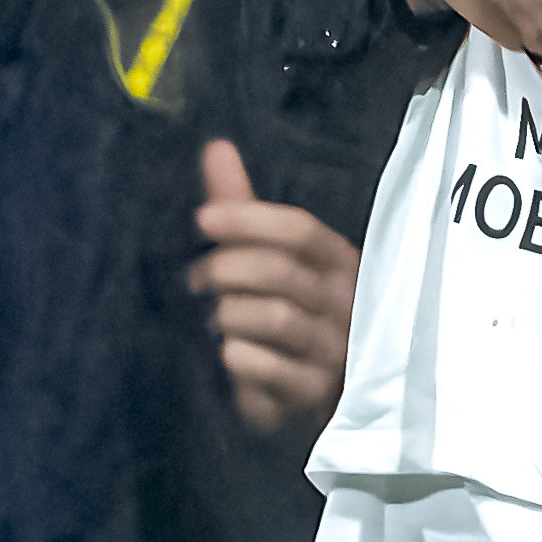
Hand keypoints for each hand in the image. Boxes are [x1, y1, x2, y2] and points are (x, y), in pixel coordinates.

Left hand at [194, 137, 356, 430]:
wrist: (312, 391)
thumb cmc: (287, 310)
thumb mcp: (267, 255)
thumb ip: (241, 206)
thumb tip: (216, 147)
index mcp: (339, 262)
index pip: (301, 230)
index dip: (248, 219)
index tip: (201, 218)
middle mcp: (345, 304)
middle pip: (282, 272)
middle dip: (226, 270)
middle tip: (195, 280)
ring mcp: (334, 351)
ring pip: (276, 318)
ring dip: (229, 314)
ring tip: (213, 319)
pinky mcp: (312, 393)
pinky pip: (269, 368)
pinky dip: (238, 357)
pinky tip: (227, 353)